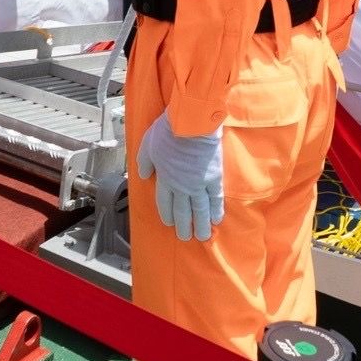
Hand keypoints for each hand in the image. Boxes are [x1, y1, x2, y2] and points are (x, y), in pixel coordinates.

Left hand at [135, 114, 224, 241]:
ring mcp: (199, 183)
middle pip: (183, 211)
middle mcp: (182, 186)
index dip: (167, 215)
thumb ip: (145, 162)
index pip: (165, 203)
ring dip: (201, 224)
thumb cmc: (168, 131)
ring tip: (203, 236)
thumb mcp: (147, 145)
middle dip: (184, 226)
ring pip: (200, 209)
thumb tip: (143, 176)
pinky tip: (217, 220)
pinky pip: (215, 198)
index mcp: (165, 179)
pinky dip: (216, 210)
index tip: (170, 223)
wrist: (191, 123)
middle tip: (186, 237)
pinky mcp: (214, 177)